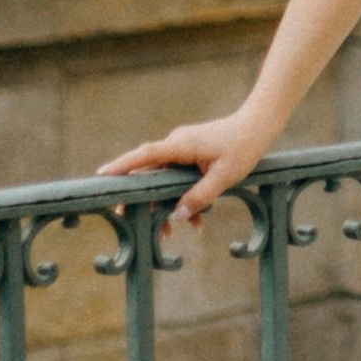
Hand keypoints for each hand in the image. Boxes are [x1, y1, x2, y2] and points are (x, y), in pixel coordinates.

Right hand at [97, 110, 274, 231]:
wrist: (258, 126)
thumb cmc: (243, 147)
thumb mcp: (224, 177)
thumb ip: (199, 197)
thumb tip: (177, 215)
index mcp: (181, 145)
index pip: (145, 155)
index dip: (122, 166)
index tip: (101, 176)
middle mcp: (176, 144)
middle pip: (148, 172)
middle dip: (140, 199)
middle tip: (126, 220)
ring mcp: (182, 149)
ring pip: (163, 179)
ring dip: (165, 204)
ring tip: (169, 234)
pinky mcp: (189, 154)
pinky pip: (177, 177)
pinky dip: (182, 197)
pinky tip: (198, 221)